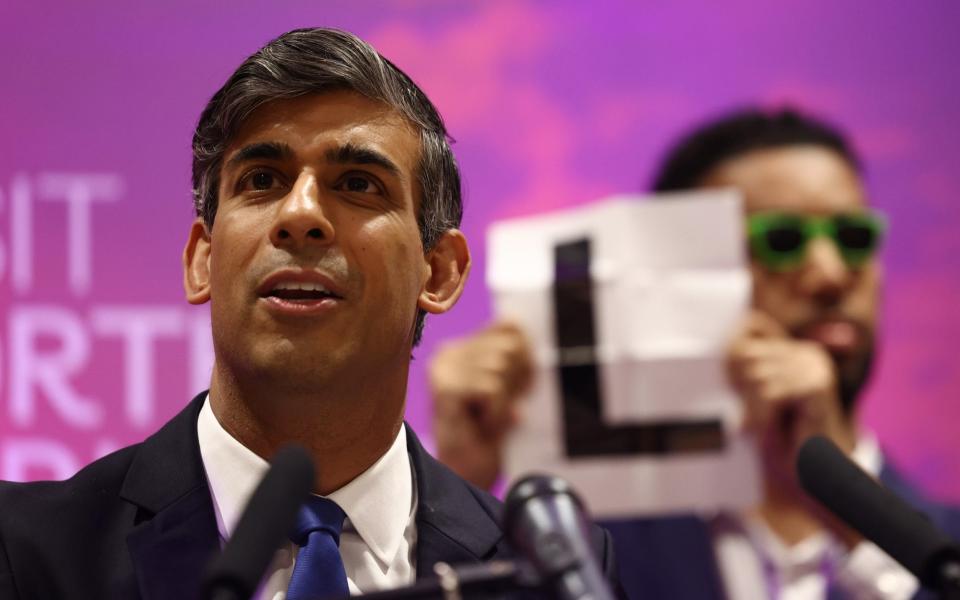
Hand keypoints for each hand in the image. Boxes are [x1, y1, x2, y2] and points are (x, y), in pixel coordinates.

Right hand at [429, 321, 533, 489]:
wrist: (466, 473)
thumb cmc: (488, 432)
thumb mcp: (508, 388)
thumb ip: (514, 357)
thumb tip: (520, 324)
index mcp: (462, 348)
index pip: (510, 325)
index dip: (528, 357)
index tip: (523, 386)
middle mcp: (449, 353)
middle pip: (508, 346)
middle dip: (518, 380)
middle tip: (506, 407)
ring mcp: (444, 370)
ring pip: (500, 366)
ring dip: (505, 401)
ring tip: (489, 419)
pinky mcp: (445, 388)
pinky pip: (492, 388)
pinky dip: (497, 412)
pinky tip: (482, 425)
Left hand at [728, 310, 854, 486]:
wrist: (813, 472)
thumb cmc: (779, 437)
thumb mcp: (754, 399)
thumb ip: (741, 374)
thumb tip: (712, 353)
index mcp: (792, 349)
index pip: (752, 324)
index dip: (730, 348)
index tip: (723, 380)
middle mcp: (806, 352)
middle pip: (748, 352)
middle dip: (736, 384)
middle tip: (737, 411)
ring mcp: (814, 367)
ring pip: (755, 374)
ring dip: (746, 405)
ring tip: (748, 425)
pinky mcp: (816, 386)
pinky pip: (769, 393)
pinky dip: (756, 414)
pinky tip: (754, 429)